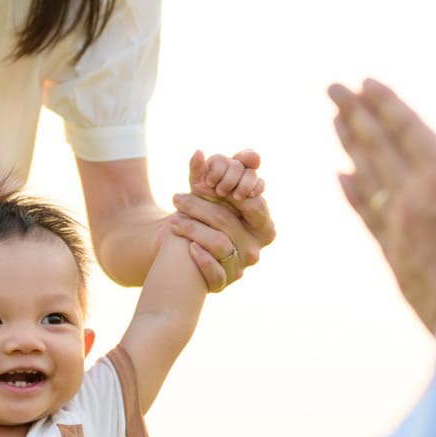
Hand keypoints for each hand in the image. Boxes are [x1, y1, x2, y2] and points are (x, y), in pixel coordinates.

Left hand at [169, 148, 275, 290]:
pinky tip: (188, 249)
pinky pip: (216, 272)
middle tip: (176, 198)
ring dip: (193, 229)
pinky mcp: (224, 283)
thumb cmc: (203, 217)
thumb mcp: (205, 195)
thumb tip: (197, 152)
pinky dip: (202, 259)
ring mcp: (241, 268)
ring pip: (219, 243)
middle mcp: (256, 248)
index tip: (206, 183)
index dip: (230, 191)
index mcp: (263, 225)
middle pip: (227, 221)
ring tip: (173, 220)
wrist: (185, 251)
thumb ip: (205, 172)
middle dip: (200, 206)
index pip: (252, 203)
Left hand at [330, 81, 435, 332]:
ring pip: (367, 178)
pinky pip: (367, 216)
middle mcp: (415, 199)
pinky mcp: (396, 260)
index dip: (386, 103)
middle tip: (332, 88)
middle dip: (355, 114)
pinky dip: (353, 193)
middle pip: (378, 147)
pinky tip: (341, 177)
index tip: (364, 82)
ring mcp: (400, 230)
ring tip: (335, 120)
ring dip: (350, 145)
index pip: (407, 129)